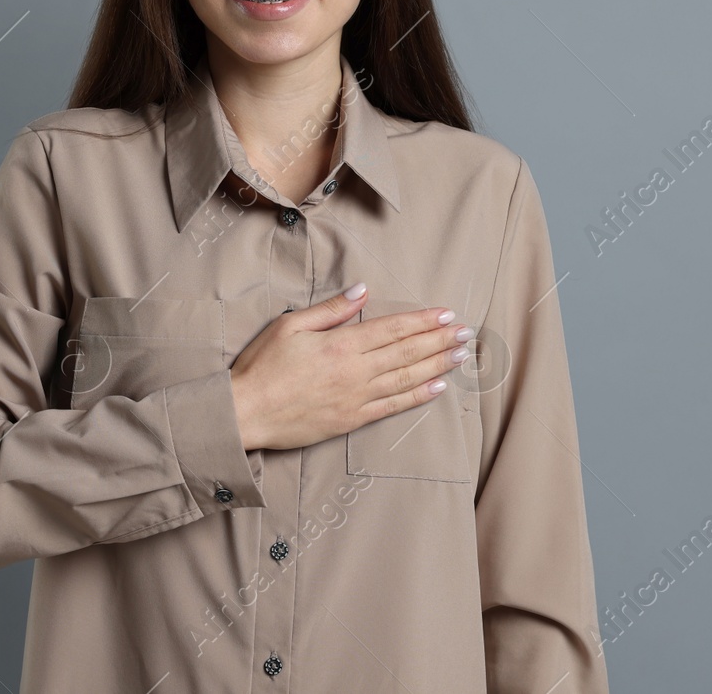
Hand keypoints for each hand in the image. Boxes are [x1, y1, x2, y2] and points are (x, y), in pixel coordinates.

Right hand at [228, 283, 475, 451]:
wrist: (246, 413)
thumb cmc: (262, 366)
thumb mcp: (290, 325)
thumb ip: (330, 309)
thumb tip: (361, 290)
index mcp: (341, 344)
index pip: (393, 328)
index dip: (423, 321)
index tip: (447, 315)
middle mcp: (355, 371)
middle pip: (406, 352)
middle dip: (439, 341)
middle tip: (465, 333)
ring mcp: (356, 398)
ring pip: (406, 379)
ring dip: (436, 365)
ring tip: (460, 356)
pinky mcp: (351, 420)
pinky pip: (392, 407)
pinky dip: (417, 397)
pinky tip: (437, 388)